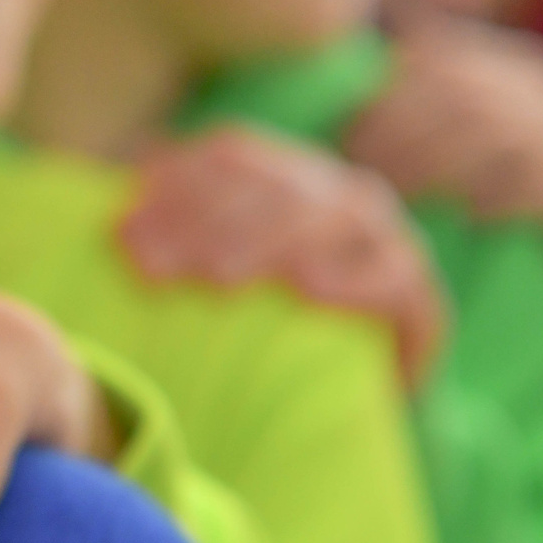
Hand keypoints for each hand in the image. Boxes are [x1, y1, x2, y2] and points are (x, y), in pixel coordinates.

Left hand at [119, 125, 445, 385]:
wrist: (358, 385)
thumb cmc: (269, 322)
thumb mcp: (219, 266)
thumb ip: (178, 219)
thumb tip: (136, 167)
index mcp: (289, 174)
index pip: (233, 156)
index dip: (177, 183)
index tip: (122, 228)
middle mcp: (338, 193)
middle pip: (273, 188)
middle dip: (206, 220)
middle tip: (151, 265)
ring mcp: (385, 237)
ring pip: (330, 219)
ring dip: (269, 243)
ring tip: (218, 277)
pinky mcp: (420, 294)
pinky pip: (393, 276)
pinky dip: (354, 279)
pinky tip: (310, 290)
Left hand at [348, 15, 542, 284]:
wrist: (517, 302)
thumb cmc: (446, 217)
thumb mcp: (421, 149)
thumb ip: (407, 100)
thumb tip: (386, 50)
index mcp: (524, 71)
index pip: (453, 61)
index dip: (393, 95)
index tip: (346, 137)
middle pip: (478, 99)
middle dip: (408, 135)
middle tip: (361, 175)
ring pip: (514, 137)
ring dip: (445, 167)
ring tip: (398, 200)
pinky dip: (508, 197)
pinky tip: (467, 218)